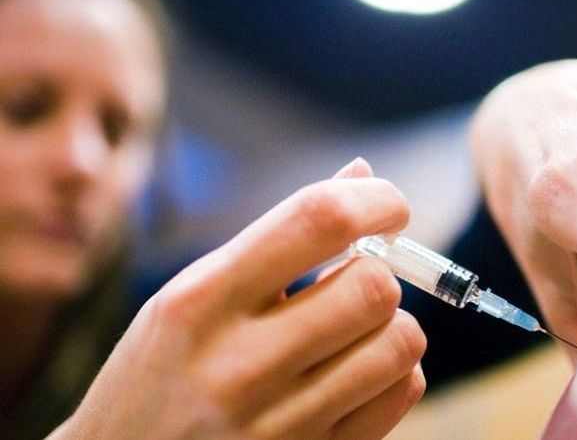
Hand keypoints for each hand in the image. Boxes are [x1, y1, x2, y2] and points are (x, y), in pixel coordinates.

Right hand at [53, 158, 426, 439]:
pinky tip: (355, 371)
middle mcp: (239, 366)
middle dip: (379, 272)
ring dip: (391, 325)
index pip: (318, 221)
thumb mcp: (194, 293)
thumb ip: (278, 234)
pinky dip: (394, 371)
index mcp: (201, 301)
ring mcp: (278, 426)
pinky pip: (402, 393)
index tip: (388, 207)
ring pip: (400, 343)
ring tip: (353, 329)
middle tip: (355, 278)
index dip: (374, 202)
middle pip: (373, 288)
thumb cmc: (160, 369)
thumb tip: (362, 175)